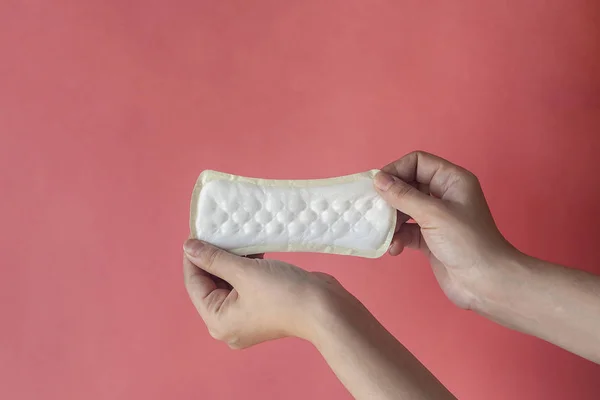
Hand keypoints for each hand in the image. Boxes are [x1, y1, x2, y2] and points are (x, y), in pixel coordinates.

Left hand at [182, 239, 354, 348]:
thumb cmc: (282, 294)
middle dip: (214, 257)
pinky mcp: (262, 307)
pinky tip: (250, 248)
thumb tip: (188, 247)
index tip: (196, 232)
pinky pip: (245, 284)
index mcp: (217, 321)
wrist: (325, 308)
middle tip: (217, 230)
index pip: (194, 284)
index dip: (193, 257)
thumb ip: (214, 259)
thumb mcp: (244, 272)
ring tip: (234, 236)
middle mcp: (228, 322)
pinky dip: (246, 267)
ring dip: (231, 260)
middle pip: (210, 284)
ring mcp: (247, 316)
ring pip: (229, 282)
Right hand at [374, 151, 516, 309]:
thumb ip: (403, 195)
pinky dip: (398, 237)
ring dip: (392, 221)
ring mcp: (437, 218)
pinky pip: (407, 231)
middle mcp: (444, 195)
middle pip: (408, 185)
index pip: (418, 162)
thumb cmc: (467, 242)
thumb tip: (378, 179)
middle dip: (391, 198)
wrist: (486, 283)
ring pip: (405, 209)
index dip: (397, 170)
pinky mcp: (430, 239)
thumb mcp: (433, 214)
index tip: (378, 185)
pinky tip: (395, 248)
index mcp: (451, 180)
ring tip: (386, 233)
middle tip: (375, 210)